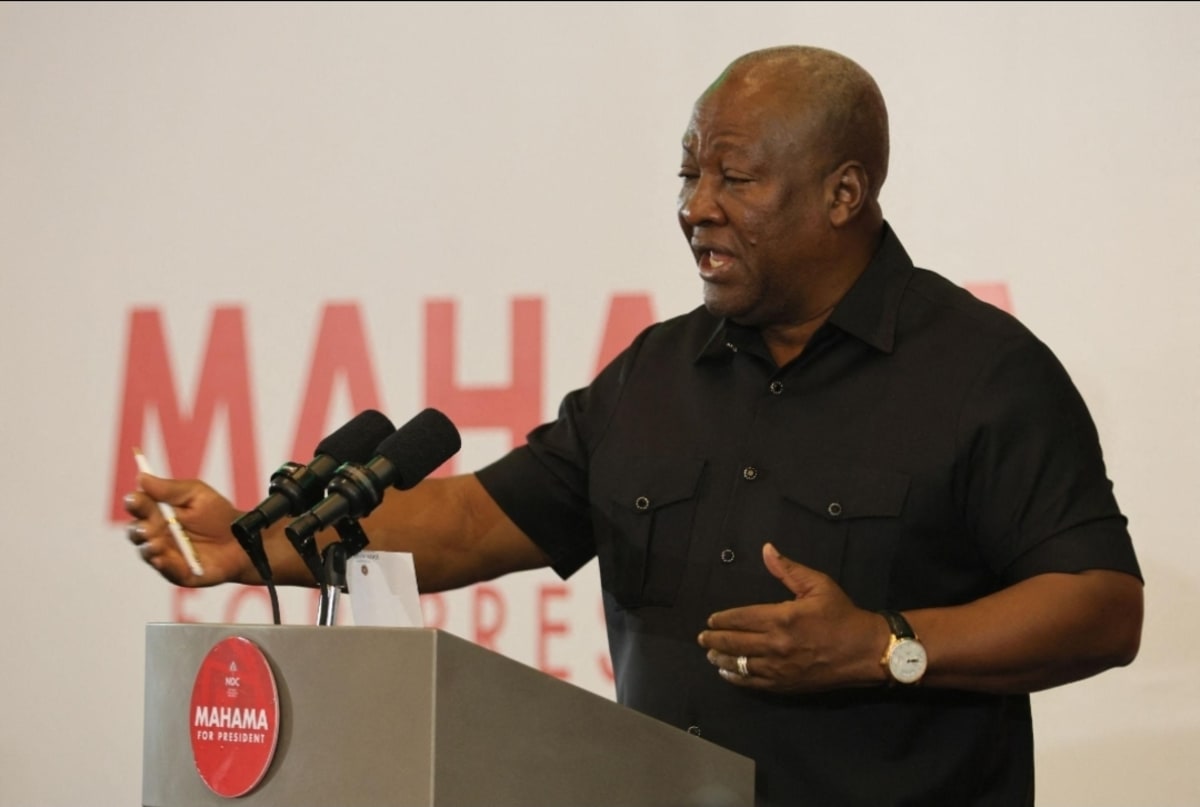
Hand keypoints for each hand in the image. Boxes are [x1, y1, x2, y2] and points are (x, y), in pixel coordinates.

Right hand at [123, 473, 249, 586]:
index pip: (138, 507)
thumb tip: (141, 477)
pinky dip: (163, 565)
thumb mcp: (196, 494)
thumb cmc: (217, 514)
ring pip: (147, 552)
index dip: (134, 503)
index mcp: (157, 512)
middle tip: (147, 526)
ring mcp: (165, 554)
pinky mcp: (178, 572)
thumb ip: (170, 489)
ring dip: (149, 547)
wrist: (241, 539)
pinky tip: (162, 558)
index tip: (134, 499)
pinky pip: (166, 570)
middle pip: (136, 531)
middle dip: (138, 528)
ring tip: (156, 542)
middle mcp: (156, 534)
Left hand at [697, 543, 885, 692]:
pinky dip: (737, 678)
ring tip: (710, 653)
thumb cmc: (842, 615)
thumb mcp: (818, 585)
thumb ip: (788, 569)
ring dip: (721, 658)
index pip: (741, 618)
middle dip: (714, 639)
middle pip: (735, 642)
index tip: (711, 619)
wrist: (866, 651)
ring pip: (740, 664)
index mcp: (781, 618)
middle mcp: (775, 645)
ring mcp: (779, 668)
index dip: (723, 619)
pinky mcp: (785, 685)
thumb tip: (767, 549)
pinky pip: (753, 683)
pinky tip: (727, 672)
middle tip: (702, 637)